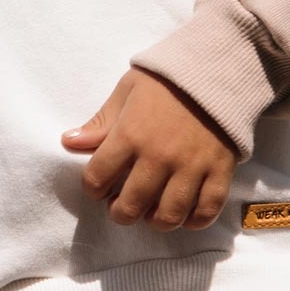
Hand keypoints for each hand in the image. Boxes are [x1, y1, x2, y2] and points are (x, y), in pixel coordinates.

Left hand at [61, 68, 237, 230]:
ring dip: (154, 221)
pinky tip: (184, 214)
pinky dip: (193, 221)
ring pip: (168, 216)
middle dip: (120, 213)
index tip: (98, 185)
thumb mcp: (126, 92)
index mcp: (130, 135)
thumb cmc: (165, 80)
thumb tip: (69, 143)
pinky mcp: (219, 172)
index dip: (92, 187)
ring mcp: (191, 167)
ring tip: (150, 212)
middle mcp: (159, 157)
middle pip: (131, 206)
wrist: (215, 69)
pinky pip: (206, 211)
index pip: (97, 178)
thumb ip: (100, 123)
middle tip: (121, 206)